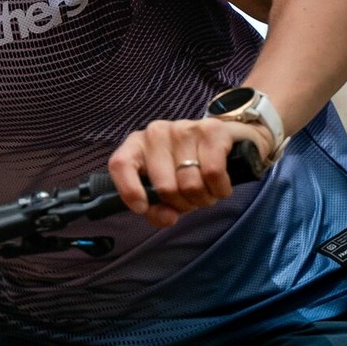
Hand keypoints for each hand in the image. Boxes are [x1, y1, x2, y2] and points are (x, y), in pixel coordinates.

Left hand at [108, 116, 274, 229]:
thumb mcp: (167, 193)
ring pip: (190, 183)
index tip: (142, 208)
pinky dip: (220, 188)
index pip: (120, 164)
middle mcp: (156, 133)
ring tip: (207, 191)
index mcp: (136, 146)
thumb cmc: (189, 171)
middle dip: (183, 204)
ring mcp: (183, 128)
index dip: (129, 190)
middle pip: (165, 187)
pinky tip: (221, 185)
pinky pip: (212, 173)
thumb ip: (158, 210)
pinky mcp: (211, 129)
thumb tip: (168, 217)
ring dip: (204, 198)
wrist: (226, 143)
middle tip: (192, 199)